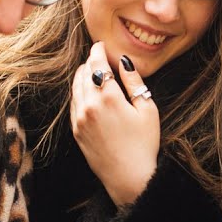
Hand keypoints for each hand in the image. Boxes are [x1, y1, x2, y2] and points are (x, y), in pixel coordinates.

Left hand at [71, 42, 159, 205]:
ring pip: (75, 87)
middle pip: (84, 73)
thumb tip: (123, 61)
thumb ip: (134, 82)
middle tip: (98, 56)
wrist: (129, 176)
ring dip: (82, 75)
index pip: (98, 63)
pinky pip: (73, 103)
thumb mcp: (147, 109)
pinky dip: (78, 92)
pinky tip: (86, 91)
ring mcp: (79, 118)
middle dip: (90, 61)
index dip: (98, 50)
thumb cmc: (144, 143)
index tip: (101, 45)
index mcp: (109, 97)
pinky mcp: (75, 130)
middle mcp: (90, 105)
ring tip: (92, 71)